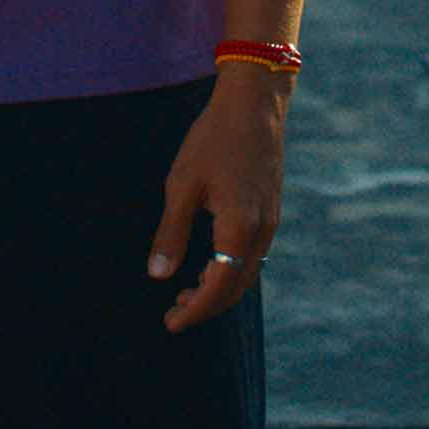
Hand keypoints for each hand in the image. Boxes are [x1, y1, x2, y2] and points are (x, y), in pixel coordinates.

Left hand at [149, 66, 288, 334]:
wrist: (254, 105)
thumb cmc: (213, 139)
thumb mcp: (182, 185)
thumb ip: (172, 233)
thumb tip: (158, 276)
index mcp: (239, 228)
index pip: (218, 287)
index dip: (195, 310)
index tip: (171, 323)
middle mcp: (261, 232)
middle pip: (236, 288)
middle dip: (206, 305)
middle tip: (173, 312)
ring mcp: (270, 223)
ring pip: (247, 274)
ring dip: (218, 289)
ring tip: (186, 293)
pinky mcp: (271, 212)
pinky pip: (253, 257)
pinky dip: (231, 271)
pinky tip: (209, 266)